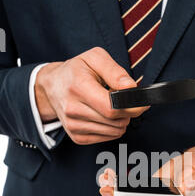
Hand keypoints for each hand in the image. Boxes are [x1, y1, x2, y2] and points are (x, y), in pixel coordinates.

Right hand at [34, 47, 148, 144]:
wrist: (52, 87)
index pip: (112, 107)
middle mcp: (72, 109)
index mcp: (78, 87)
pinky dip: (112, 128)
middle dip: (127, 111)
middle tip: (122, 99)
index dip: (132, 107)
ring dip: (120, 120)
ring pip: (114, 131)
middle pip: (115, 121)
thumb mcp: (95, 58)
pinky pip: (108, 137)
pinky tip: (104, 115)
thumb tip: (131, 88)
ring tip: (110, 105)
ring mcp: (73, 126)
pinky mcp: (77, 137)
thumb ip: (115, 71)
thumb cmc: (76, 70)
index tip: (141, 102)